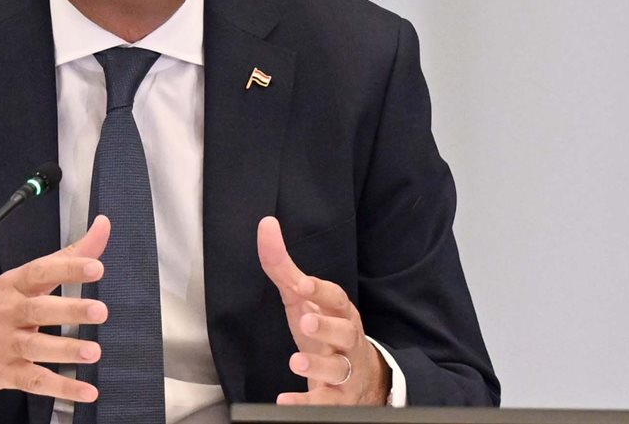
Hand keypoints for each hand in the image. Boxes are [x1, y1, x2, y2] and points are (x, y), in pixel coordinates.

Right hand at [0, 215, 110, 402]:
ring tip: (93, 352)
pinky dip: (61, 388)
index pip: (40, 272)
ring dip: (66, 350)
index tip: (95, 267)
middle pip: (39, 310)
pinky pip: (35, 381)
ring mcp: (6, 344)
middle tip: (99, 311)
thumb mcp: (19, 278)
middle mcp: (9, 313)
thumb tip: (102, 227)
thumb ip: (66, 257)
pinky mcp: (6, 373)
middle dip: (70, 310)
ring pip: (36, 347)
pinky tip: (85, 391)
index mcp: (12, 285)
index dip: (67, 269)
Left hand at [257, 216, 389, 405]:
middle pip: (345, 331)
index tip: (302, 284)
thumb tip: (265, 225)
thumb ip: (282, 266)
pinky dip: (306, 402)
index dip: (320, 290)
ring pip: (338, 368)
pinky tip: (286, 400)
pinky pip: (326, 403)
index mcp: (340, 312)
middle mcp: (347, 339)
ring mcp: (345, 370)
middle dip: (327, 326)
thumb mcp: (303, 299)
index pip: (335, 297)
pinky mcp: (337, 398)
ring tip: (296, 361)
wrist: (362, 378)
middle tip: (307, 321)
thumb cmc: (325, 330)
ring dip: (318, 364)